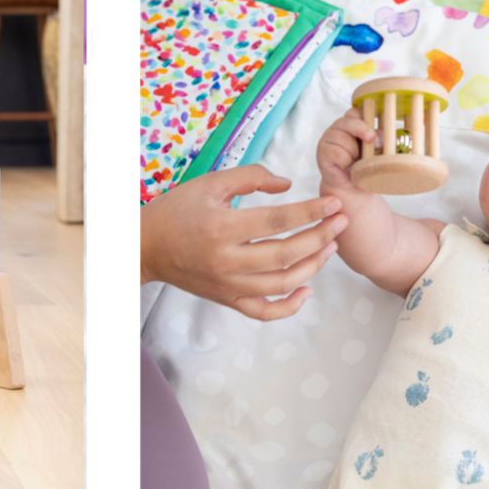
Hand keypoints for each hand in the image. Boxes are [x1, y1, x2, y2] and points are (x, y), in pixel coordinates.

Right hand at [136, 165, 346, 320]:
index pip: (277, 221)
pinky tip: (308, 290)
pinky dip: (289, 307)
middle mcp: (226, 261)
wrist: (145, 247)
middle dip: (321, 236)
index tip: (333, 202)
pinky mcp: (227, 300)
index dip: (310, 212)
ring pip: (282, 284)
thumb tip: (288, 185)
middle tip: (342, 221)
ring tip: (331, 246)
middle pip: (286, 254)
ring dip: (314, 266)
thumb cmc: (177, 211)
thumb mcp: (209, 184)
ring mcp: (228, 285)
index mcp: (221, 228)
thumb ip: (250, 177)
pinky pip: (264, 312)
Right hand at [315, 113, 380, 204]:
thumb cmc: (363, 164)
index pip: (355, 111)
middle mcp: (338, 128)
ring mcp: (328, 138)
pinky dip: (346, 161)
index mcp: (351, 123)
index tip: (374, 127)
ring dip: (353, 151)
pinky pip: (337, 153)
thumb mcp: (374, 150)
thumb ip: (378, 140)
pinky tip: (347, 165)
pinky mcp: (322, 152)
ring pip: (343, 138)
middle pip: (348, 121)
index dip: (365, 117)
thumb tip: (383, 137)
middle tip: (371, 139)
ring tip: (355, 159)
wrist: (352, 184)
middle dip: (362, 129)